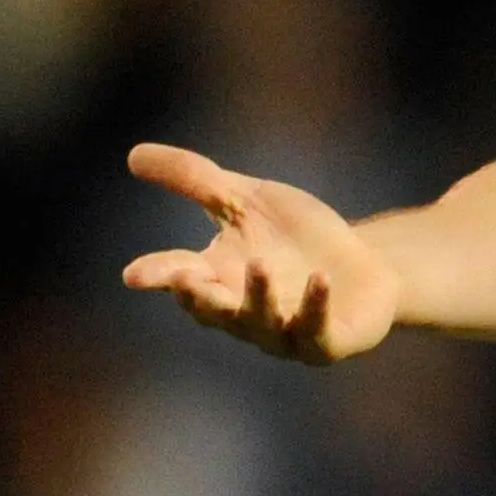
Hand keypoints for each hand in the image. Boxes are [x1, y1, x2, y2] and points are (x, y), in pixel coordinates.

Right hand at [121, 143, 399, 363]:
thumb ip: (196, 180)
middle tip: (183, 279)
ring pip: (263, 322)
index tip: (134, 274)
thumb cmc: (296, 238)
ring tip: (258, 265)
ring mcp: (286, 331)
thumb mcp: (246, 200)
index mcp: (220, 277)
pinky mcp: (328, 340)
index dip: (159, 276)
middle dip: (198, 297)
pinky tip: (320, 278)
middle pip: (214, 310)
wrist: (363, 266)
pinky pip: (317, 330)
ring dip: (259, 296)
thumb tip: (132, 154)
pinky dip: (316, 305)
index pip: (182, 277)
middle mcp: (245, 312)